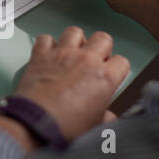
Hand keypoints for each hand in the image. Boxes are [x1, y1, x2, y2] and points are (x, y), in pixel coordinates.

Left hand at [14, 27, 129, 140]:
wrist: (36, 122)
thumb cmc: (64, 126)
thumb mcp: (95, 126)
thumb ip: (106, 117)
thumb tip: (107, 117)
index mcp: (105, 77)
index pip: (122, 61)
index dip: (117, 68)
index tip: (110, 73)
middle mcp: (85, 60)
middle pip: (102, 38)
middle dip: (100, 47)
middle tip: (94, 59)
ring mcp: (62, 54)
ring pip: (74, 32)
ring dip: (75, 40)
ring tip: (72, 51)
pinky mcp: (41, 54)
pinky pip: (45, 38)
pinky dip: (47, 44)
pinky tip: (48, 53)